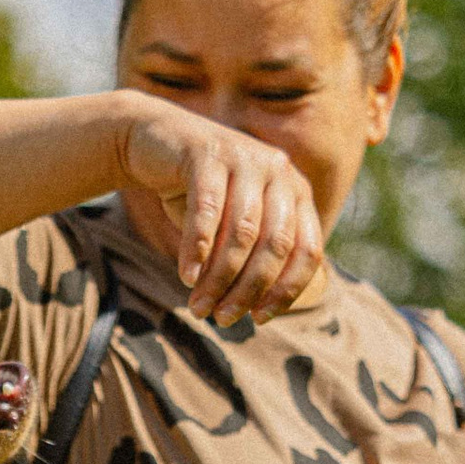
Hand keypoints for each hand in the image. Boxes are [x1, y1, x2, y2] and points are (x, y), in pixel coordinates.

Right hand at [117, 97, 325, 326]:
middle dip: (249, 289)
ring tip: (198, 308)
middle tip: (222, 319)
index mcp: (296, 191)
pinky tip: (186, 277)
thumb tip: (257, 313)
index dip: (286, 289)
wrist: (157, 144)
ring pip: (242, 233)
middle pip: (275, 245)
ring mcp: (246, 158)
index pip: (307, 249)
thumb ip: (253, 257)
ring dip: (219, 278)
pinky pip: (207, 211)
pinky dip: (197, 249)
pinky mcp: (208, 153)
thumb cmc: (202, 196)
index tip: (259, 319)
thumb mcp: (234, 225)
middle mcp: (279, 171)